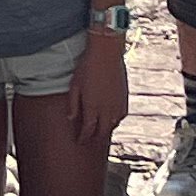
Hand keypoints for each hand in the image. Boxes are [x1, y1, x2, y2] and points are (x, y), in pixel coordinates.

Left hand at [64, 23, 129, 145]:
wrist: (106, 53)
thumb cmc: (87, 67)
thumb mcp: (75, 85)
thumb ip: (73, 104)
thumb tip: (71, 119)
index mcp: (92, 108)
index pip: (88, 131)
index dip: (83, 138)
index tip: (79, 142)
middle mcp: (106, 110)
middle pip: (101, 133)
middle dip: (94, 139)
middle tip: (88, 141)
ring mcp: (117, 105)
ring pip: (112, 126)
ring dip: (104, 130)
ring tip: (98, 132)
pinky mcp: (124, 99)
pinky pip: (120, 117)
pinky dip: (114, 121)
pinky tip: (110, 119)